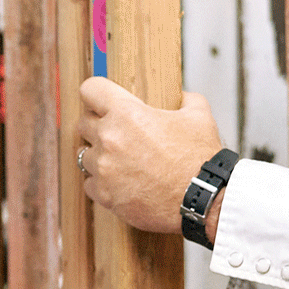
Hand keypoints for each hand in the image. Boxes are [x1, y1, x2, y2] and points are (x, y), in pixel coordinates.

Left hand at [77, 77, 224, 235]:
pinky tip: (121, 182)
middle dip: (98, 125)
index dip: (97, 93)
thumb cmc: (200, 158)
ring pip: (85, 155)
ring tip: (122, 161)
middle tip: (117, 134)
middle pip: (83, 123)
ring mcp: (104, 169)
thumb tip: (181, 96)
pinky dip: (102, 183)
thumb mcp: (199, 116)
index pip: (90, 90)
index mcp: (127, 113)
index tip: (102, 100)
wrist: (204, 199)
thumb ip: (185, 99)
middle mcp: (109, 138)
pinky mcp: (105, 195)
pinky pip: (90, 183)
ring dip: (100, 156)